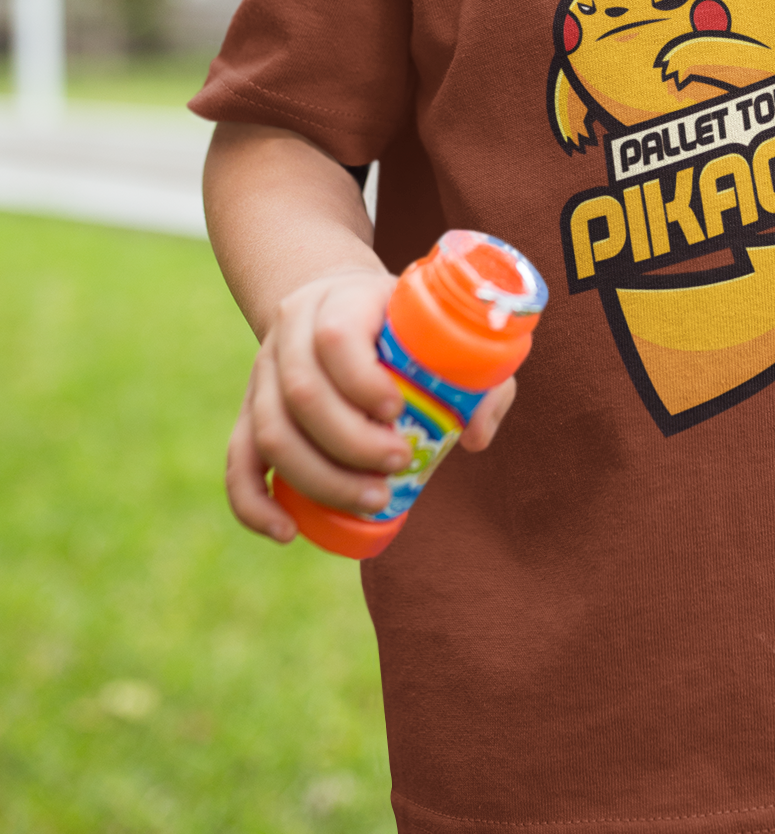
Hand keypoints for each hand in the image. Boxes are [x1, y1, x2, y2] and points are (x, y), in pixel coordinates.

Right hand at [225, 270, 522, 542]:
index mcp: (340, 301)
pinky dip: (254, 503)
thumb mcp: (441, 330)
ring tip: (373, 499)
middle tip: (398, 464)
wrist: (338, 303)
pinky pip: (237, 461)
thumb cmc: (402, 325)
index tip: (399, 411)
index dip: (363, 381)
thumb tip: (473, 436)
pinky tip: (287, 532)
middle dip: (351, 442)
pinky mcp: (248, 412)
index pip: (336, 337)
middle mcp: (290, 334)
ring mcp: (263, 374)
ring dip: (319, 477)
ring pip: (270, 431)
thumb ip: (478, 376)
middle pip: (301, 392)